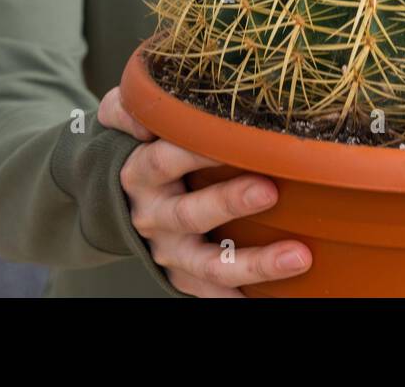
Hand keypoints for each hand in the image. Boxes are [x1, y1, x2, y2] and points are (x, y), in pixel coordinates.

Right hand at [97, 86, 312, 296]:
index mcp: (141, 174)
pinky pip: (212, 293)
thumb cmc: (134, 148)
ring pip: (211, 264)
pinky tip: (274, 298)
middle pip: (190, 214)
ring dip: (255, 262)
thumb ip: (129, 107)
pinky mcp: (184, 276)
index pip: (164, 160)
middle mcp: (154, 216)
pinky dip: (239, 298)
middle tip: (269, 190)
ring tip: (299, 256)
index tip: (234, 136)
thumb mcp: (119, 118)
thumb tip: (142, 114)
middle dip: (230, 203)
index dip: (195, 151)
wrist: (105, 200)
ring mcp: (170, 251)